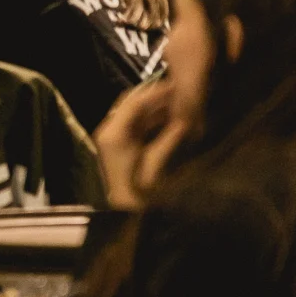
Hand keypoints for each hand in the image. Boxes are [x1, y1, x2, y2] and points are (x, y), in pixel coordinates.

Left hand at [96, 79, 191, 208]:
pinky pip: (134, 124)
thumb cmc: (140, 191)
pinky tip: (166, 117)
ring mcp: (111, 137)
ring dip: (152, 106)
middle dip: (154, 95)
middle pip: (130, 104)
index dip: (156, 92)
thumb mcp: (157, 162)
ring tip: (176, 100)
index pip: (134, 102)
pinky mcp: (117, 144)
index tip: (175, 84)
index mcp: (115, 133)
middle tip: (177, 89)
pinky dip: (149, 118)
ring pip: (132, 113)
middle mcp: (109, 130)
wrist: (124, 212)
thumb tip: (186, 119)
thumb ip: (170, 137)